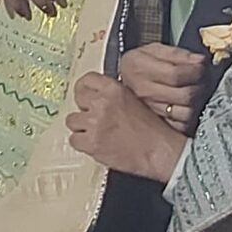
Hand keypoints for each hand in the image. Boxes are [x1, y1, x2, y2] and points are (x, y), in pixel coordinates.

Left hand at [65, 72, 184, 181]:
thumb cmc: (153, 130)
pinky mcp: (92, 142)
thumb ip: (113, 95)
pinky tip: (95, 144)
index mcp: (114, 90)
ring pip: (72, 121)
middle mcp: (102, 103)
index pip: (86, 80)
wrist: (159, 151)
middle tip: (94, 118)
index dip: (84, 89)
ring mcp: (95, 123)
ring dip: (82, 128)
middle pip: (77, 100)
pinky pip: (74, 140)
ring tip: (97, 133)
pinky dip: (83, 144)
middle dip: (84, 109)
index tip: (84, 95)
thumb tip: (97, 94)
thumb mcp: (134, 101)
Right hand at [118, 43, 209, 128]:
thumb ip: (176, 53)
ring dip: (197, 103)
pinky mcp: (156, 124)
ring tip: (194, 93)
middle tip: (200, 80)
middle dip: (200, 86)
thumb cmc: (139, 65)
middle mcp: (144, 92)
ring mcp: (149, 110)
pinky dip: (188, 118)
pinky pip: (181, 126)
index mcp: (140, 69)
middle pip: (185, 95)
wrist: (125, 82)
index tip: (201, 66)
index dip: (196, 70)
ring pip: (186, 113)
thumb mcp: (153, 50)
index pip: (176, 74)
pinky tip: (185, 106)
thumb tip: (199, 60)